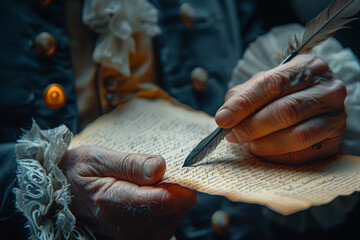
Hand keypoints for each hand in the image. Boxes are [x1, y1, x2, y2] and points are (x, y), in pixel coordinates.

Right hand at [59, 145, 196, 239]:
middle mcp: (127, 229)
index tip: (177, 167)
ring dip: (171, 199)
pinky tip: (151, 198)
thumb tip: (160, 167)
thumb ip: (130, 164)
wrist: (59, 194)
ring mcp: (131, 238)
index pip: (168, 200)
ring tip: (151, 184)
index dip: (180, 182)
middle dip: (176, 188)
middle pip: (175, 210)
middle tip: (158, 172)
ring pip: (174, 218)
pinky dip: (165, 210)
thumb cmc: (76, 173)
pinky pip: (165, 227)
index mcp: (116, 204)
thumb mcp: (96, 158)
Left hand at [215, 54, 346, 163]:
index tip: (223, 119)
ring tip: (247, 143)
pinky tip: (263, 151)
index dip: (245, 103)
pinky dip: (277, 155)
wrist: (313, 102)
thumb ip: (243, 96)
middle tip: (233, 135)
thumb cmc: (283, 91)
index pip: (272, 84)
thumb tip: (225, 117)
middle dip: (252, 126)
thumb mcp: (263, 82)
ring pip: (296, 135)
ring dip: (264, 144)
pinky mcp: (335, 140)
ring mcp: (336, 116)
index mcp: (307, 66)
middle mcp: (328, 89)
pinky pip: (303, 153)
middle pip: (285, 111)